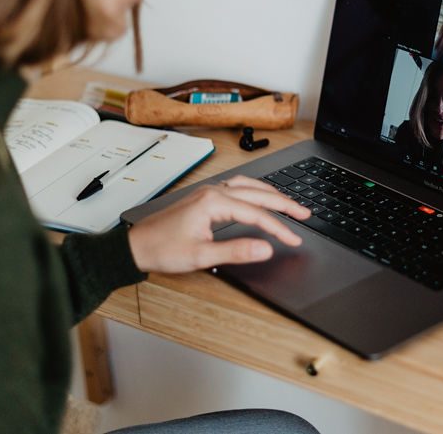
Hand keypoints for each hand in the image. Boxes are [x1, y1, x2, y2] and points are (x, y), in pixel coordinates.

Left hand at [126, 175, 310, 273]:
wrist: (136, 246)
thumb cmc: (162, 249)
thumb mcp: (202, 256)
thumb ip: (237, 251)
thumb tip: (266, 248)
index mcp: (214, 202)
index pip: (257, 213)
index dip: (279, 227)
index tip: (295, 239)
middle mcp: (213, 191)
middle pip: (259, 193)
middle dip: (285, 204)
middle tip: (306, 214)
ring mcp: (209, 191)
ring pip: (250, 186)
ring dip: (272, 194)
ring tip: (290, 204)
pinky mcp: (205, 197)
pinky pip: (238, 186)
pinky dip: (256, 190)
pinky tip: (261, 195)